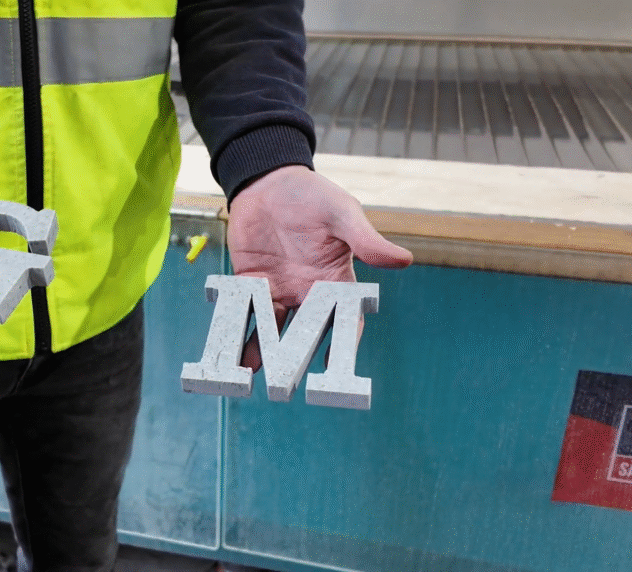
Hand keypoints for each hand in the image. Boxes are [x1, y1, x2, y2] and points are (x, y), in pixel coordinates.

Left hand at [227, 165, 412, 367]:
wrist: (269, 180)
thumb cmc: (313, 195)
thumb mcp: (342, 214)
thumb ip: (366, 240)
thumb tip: (403, 261)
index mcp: (335, 281)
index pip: (344, 320)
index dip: (341, 345)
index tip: (334, 367)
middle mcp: (307, 292)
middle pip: (305, 333)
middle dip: (296, 357)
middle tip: (287, 383)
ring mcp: (278, 289)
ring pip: (272, 329)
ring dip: (262, 350)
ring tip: (250, 373)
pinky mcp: (250, 282)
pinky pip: (244, 310)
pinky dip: (238, 327)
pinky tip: (228, 346)